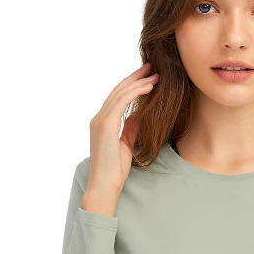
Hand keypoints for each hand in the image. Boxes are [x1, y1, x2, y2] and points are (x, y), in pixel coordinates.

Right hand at [82, 61, 158, 216]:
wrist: (104, 186)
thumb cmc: (114, 171)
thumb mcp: (127, 145)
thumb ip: (132, 128)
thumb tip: (142, 115)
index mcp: (103, 123)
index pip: (118, 98)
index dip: (132, 85)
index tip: (147, 77)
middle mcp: (99, 119)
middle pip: (118, 91)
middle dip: (135, 78)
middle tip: (151, 67)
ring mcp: (100, 121)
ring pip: (120, 93)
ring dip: (138, 82)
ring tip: (154, 75)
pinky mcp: (104, 125)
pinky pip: (121, 102)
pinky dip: (135, 92)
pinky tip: (148, 87)